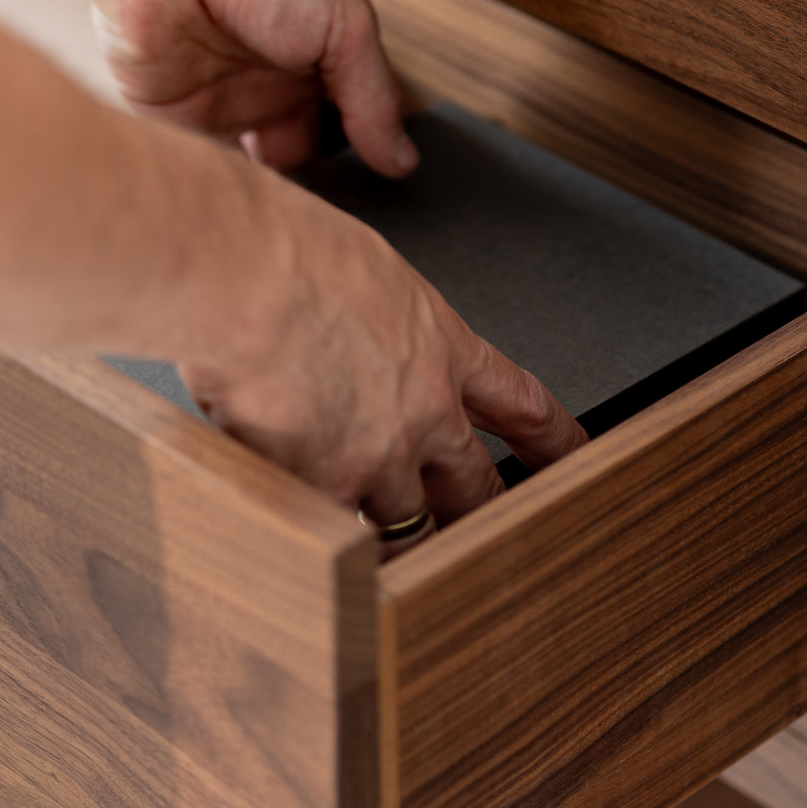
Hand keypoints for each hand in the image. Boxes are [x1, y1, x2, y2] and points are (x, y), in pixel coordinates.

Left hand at [81, 0, 415, 177]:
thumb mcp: (344, 24)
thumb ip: (375, 97)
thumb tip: (403, 158)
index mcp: (321, 46)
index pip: (360, 114)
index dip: (376, 149)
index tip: (388, 186)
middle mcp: (278, 77)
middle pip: (317, 151)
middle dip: (332, 183)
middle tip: (346, 208)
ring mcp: (232, 102)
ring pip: (271, 172)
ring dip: (287, 192)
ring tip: (306, 209)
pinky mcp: (185, 123)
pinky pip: (219, 173)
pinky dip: (239, 190)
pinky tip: (261, 199)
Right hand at [175, 175, 586, 529]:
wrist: (238, 275)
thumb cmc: (285, 253)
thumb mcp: (364, 269)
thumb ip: (378, 318)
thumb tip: (360, 329)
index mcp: (441, 346)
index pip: (521, 404)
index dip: (550, 440)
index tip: (568, 457)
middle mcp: (422, 412)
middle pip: (473, 487)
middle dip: (475, 514)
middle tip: (472, 533)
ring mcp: (375, 459)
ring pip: (405, 527)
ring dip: (394, 541)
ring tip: (378, 554)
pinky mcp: (320, 490)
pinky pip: (330, 534)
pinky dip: (318, 539)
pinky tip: (303, 540)